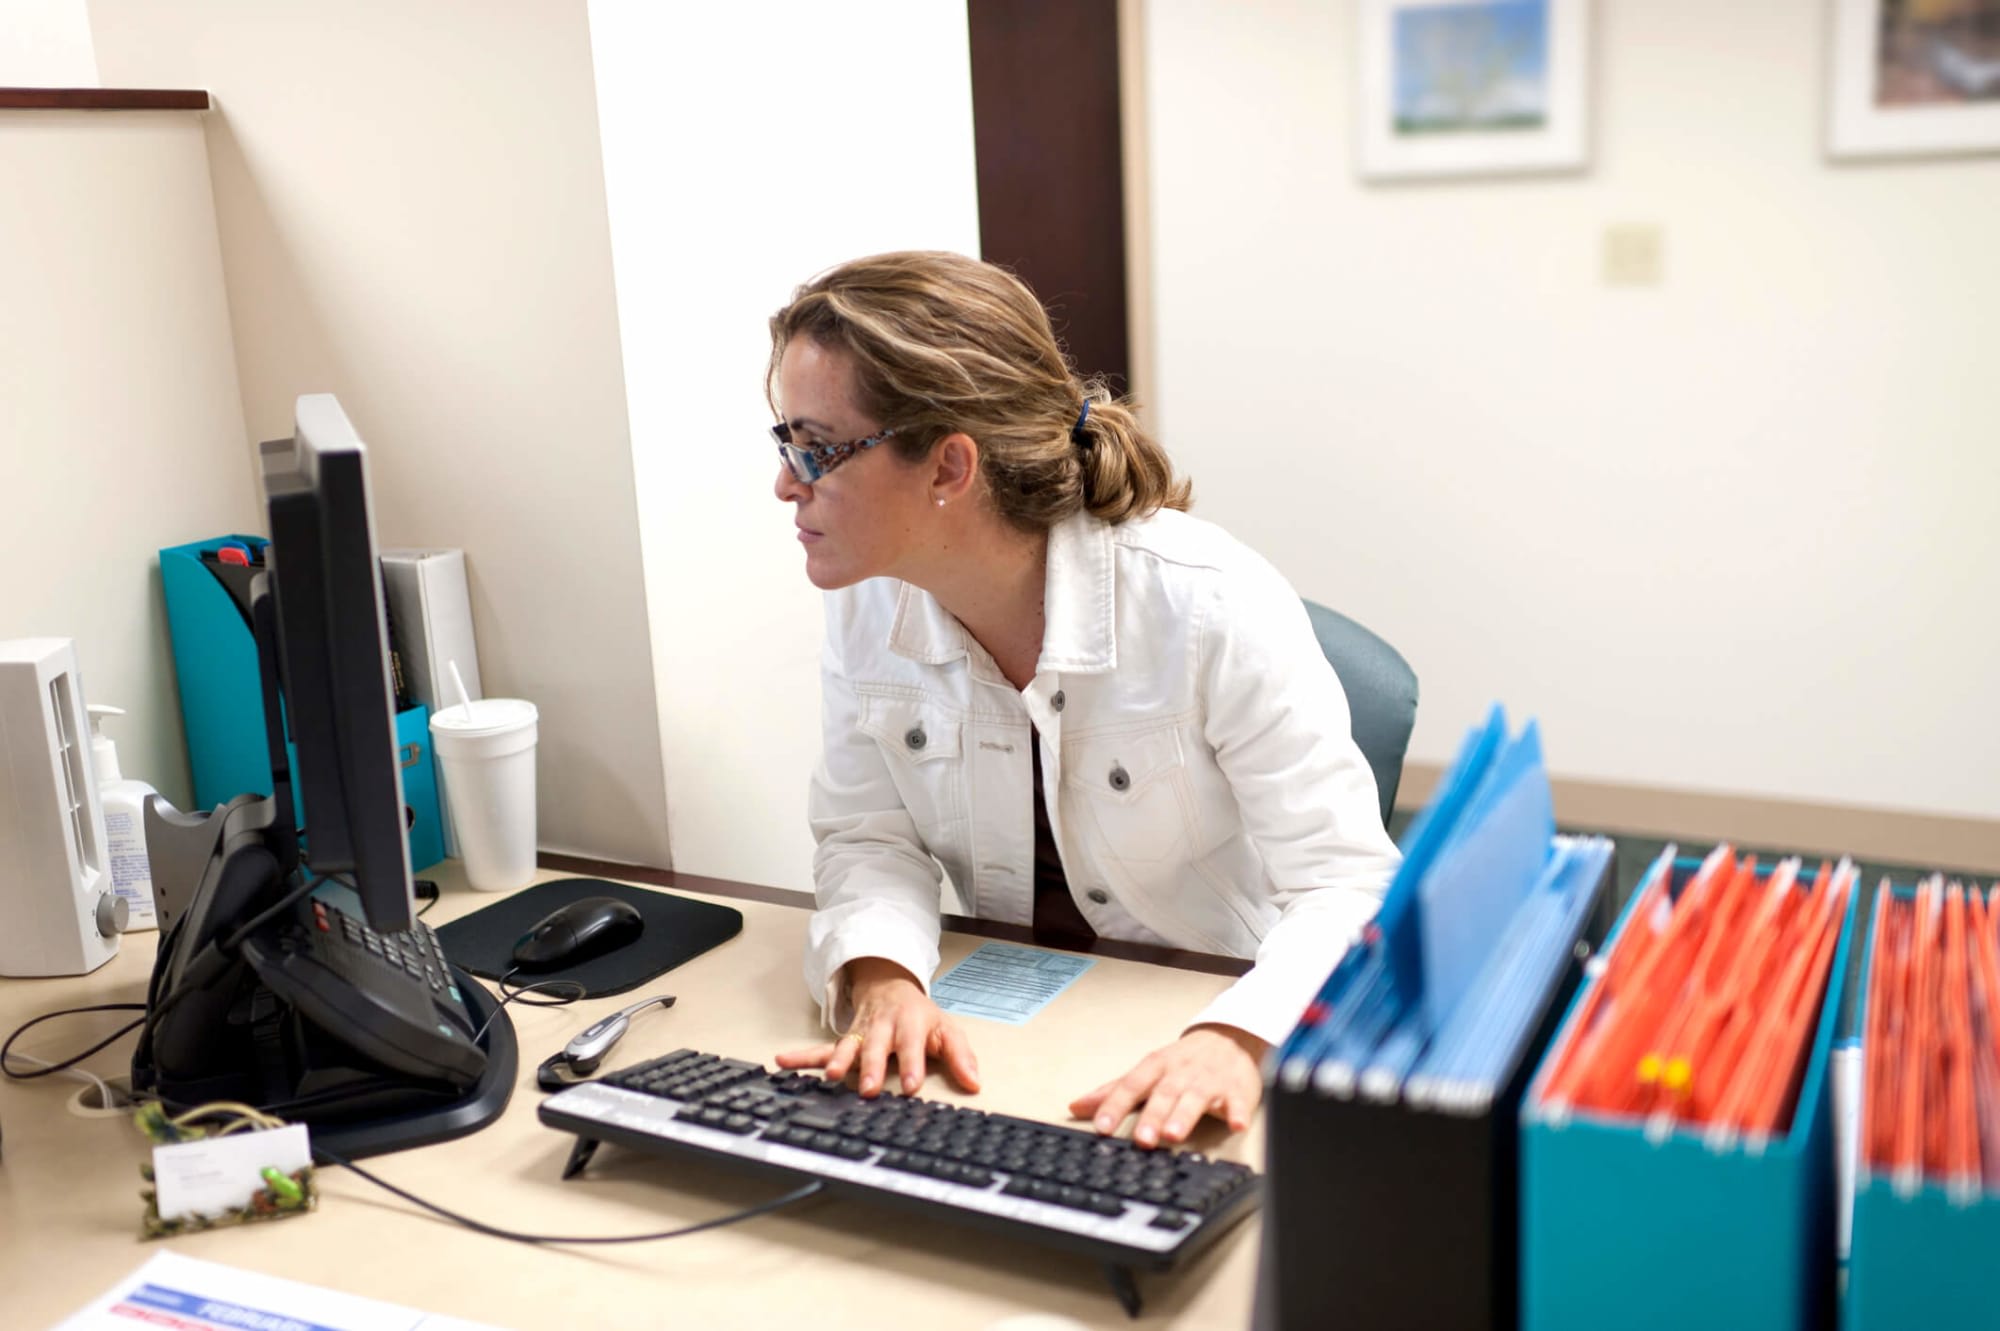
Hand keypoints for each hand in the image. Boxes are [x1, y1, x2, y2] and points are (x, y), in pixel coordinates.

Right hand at [775, 957, 980, 1096]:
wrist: (890, 986)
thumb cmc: (919, 1016)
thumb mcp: (947, 1030)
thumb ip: (961, 1056)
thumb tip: (975, 1083)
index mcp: (909, 1024)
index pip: (912, 1045)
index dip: (912, 1064)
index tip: (911, 1086)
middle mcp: (882, 1028)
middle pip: (877, 1047)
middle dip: (872, 1067)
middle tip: (870, 1088)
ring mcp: (860, 1033)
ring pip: (848, 1046)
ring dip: (839, 1060)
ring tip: (832, 1076)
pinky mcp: (844, 1040)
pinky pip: (820, 1048)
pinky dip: (802, 1056)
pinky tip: (783, 1061)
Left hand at [1068, 1024, 1267, 1147]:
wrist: (1229, 1038)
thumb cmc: (1183, 1060)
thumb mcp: (1146, 1071)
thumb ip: (1113, 1091)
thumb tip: (1075, 1107)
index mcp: (1157, 1067)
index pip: (1132, 1085)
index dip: (1116, 1105)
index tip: (1102, 1126)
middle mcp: (1181, 1073)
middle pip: (1164, 1094)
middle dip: (1152, 1116)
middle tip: (1142, 1139)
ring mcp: (1210, 1081)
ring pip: (1195, 1098)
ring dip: (1184, 1116)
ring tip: (1174, 1134)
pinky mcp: (1237, 1090)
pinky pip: (1239, 1102)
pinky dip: (1238, 1113)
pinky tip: (1236, 1124)